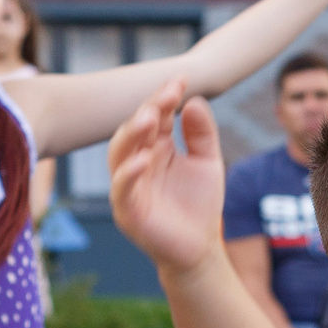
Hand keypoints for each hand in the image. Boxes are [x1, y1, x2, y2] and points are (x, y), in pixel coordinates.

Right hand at [107, 79, 226, 272]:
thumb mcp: (207, 161)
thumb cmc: (199, 204)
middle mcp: (137, 162)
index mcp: (155, 147)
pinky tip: (145, 158)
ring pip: (120, 153)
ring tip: (150, 117)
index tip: (181, 79)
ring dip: (132, 134)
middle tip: (167, 93)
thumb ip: (201, 133)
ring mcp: (129, 185)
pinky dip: (130, 172)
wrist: (200, 248)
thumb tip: (194, 100)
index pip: (156, 116)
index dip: (165, 98)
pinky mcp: (127, 210)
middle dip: (149, 109)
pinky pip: (123, 188)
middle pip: (135, 129)